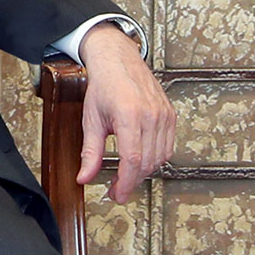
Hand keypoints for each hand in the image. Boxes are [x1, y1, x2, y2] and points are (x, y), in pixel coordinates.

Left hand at [76, 23, 174, 202]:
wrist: (118, 60)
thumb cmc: (103, 86)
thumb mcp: (91, 119)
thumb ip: (89, 152)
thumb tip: (84, 178)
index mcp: (129, 115)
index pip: (132, 160)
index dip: (125, 183)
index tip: (116, 195)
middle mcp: (151, 115)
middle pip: (147, 163)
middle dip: (131, 180)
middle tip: (117, 188)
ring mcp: (163, 115)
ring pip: (159, 158)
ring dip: (143, 171)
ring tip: (126, 172)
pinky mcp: (170, 115)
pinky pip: (168, 147)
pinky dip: (155, 158)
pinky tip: (142, 158)